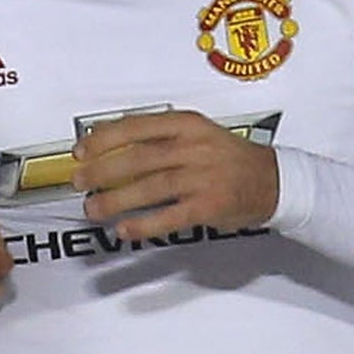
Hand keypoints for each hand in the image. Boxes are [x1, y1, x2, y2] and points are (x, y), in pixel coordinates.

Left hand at [72, 110, 278, 240]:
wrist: (273, 180)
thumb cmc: (227, 157)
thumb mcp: (195, 133)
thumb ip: (158, 136)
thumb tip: (108, 145)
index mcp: (186, 124)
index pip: (135, 126)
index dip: (102, 139)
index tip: (80, 151)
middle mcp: (193, 147)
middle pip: (138, 158)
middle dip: (102, 171)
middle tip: (79, 182)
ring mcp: (203, 177)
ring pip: (150, 187)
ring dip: (116, 200)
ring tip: (93, 208)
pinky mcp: (209, 205)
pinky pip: (170, 215)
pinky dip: (144, 224)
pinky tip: (124, 229)